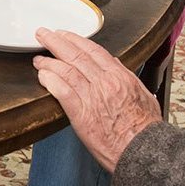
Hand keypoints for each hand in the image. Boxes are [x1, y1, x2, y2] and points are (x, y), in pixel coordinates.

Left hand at [33, 29, 161, 171]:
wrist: (144, 150)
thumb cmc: (146, 129)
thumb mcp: (144, 95)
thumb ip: (128, 78)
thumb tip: (116, 64)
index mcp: (120, 76)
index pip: (93, 50)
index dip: (75, 40)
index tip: (64, 35)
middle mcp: (105, 83)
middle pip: (76, 55)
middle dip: (56, 42)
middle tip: (44, 35)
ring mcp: (92, 97)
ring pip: (66, 70)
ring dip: (49, 62)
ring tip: (38, 59)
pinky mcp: (81, 114)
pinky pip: (62, 91)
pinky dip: (50, 80)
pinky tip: (42, 76)